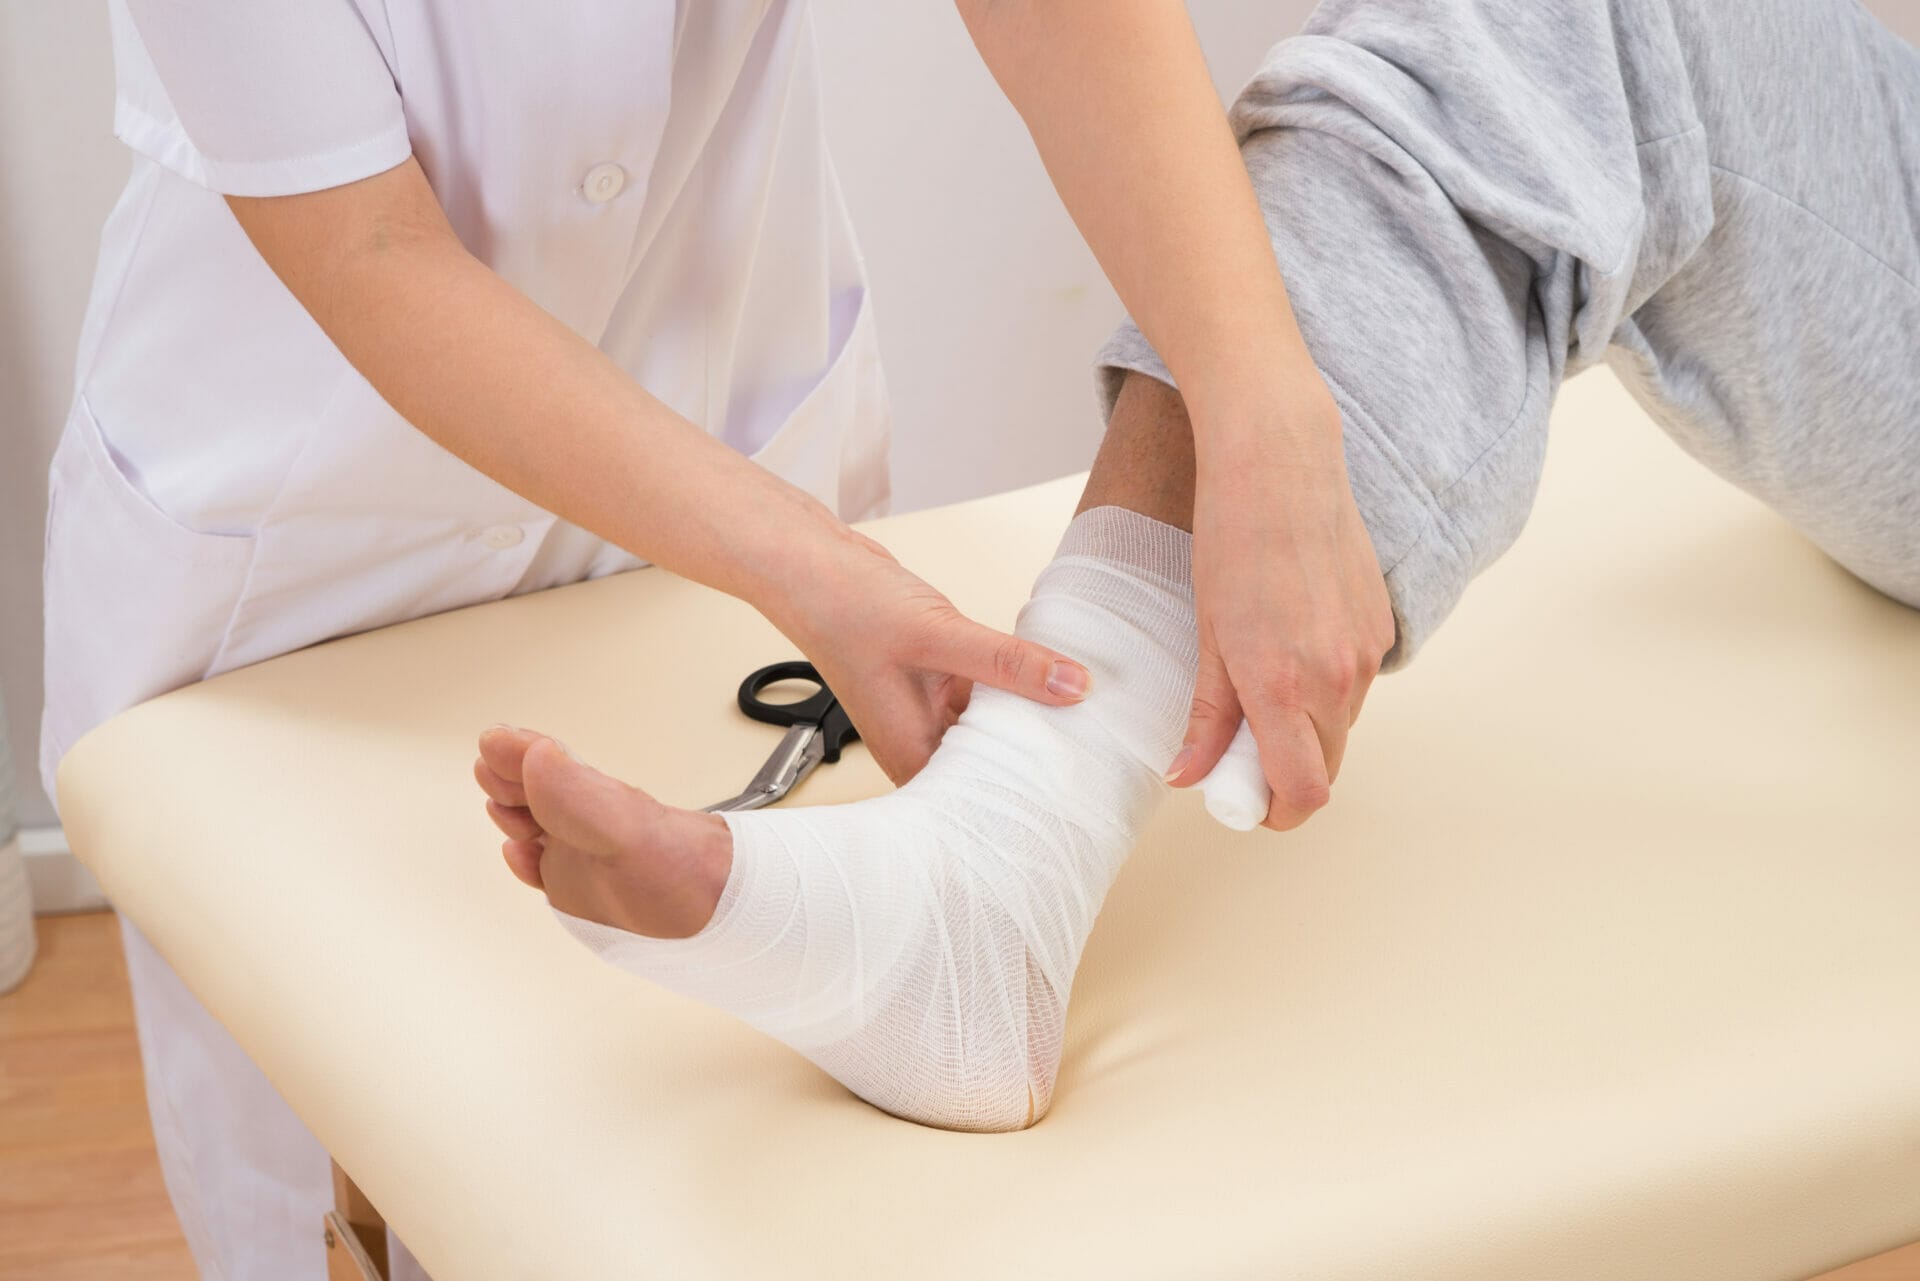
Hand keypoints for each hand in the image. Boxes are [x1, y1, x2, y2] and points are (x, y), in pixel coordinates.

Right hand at [773, 527, 1090, 783]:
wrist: (813, 566)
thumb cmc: (847, 609)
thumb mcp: (939, 635)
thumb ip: (1009, 662)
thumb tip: (1071, 685)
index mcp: (911, 754)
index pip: (984, 795)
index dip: (1032, 789)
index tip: (1081, 775)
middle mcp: (918, 742)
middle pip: (994, 765)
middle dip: (1039, 750)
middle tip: (1094, 743)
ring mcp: (927, 713)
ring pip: (995, 728)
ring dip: (1030, 715)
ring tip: (1082, 711)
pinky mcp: (936, 684)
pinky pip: (987, 696)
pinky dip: (1013, 686)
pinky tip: (1045, 676)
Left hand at [1166, 392, 1395, 828]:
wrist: (1280, 464)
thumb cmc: (1232, 541)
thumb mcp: (1207, 635)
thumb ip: (1207, 716)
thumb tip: (1189, 776)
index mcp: (1285, 686)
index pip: (1303, 793)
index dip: (1274, 811)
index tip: (1245, 800)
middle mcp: (1338, 678)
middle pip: (1326, 769)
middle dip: (1286, 775)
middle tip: (1240, 751)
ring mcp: (1367, 652)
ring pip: (1341, 727)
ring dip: (1306, 730)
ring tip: (1261, 686)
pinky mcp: (1382, 625)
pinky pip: (1356, 685)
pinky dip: (1326, 689)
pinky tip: (1292, 645)